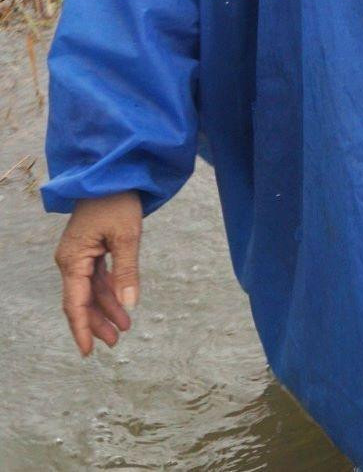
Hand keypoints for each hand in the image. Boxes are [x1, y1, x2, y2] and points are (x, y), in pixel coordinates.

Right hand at [54, 192, 142, 356]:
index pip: (75, 303)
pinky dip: (109, 292)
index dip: (82, 328)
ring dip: (105, 309)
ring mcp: (79, 256)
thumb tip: (128, 305)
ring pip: (90, 291)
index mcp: (73, 260)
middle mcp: (71, 261)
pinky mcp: (90, 250)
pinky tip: (122, 305)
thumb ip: (126, 272)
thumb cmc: (118, 203)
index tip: (88, 350)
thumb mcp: (127, 237)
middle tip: (114, 342)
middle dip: (96, 322)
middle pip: (81, 301)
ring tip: (123, 329)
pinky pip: (97, 278)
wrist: (113, 175)